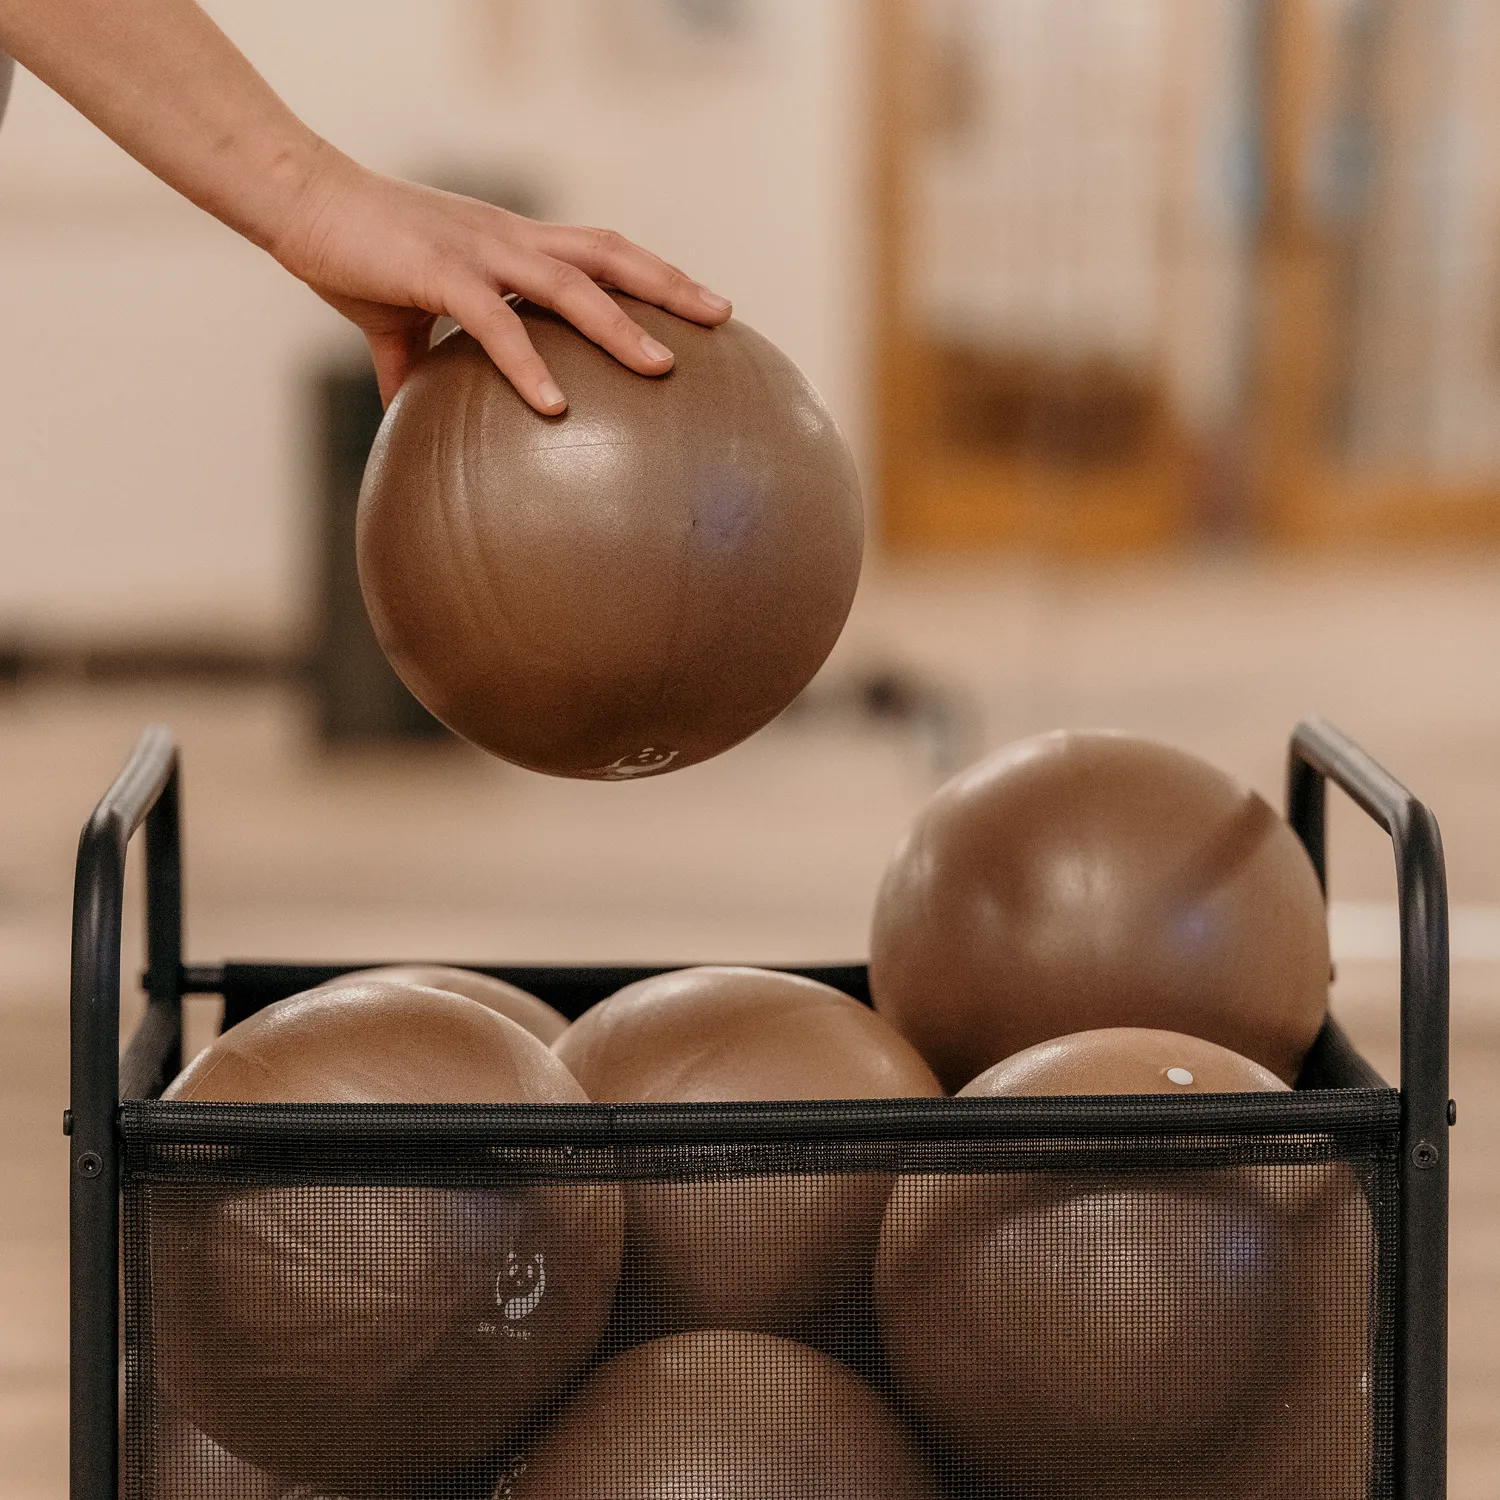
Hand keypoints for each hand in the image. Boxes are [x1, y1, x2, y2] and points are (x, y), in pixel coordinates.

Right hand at [275, 146, 732, 409]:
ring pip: (570, 286)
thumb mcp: (398, 318)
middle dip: (670, 285)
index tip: (698, 304)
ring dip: (621, 326)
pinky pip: (495, 324)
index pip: (600, 251)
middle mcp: (510, 239)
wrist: (297, 201)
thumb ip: (417, 368)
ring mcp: (480, 252)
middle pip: (611, 254)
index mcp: (511, 243)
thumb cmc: (354, 253)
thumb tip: (410, 421)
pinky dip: (528, 365)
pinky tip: (555, 409)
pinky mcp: (439, 274)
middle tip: (723, 317)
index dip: (652, 273)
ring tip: (663, 368)